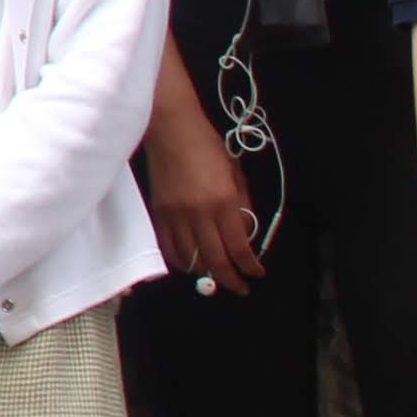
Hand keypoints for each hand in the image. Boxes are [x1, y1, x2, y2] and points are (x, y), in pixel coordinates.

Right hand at [145, 104, 265, 294]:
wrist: (171, 130)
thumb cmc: (208, 146)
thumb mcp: (236, 174)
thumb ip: (242, 206)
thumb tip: (244, 234)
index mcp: (224, 201)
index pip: (239, 247)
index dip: (250, 266)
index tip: (256, 273)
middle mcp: (200, 213)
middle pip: (216, 260)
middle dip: (231, 279)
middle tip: (239, 287)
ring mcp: (176, 215)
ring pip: (192, 258)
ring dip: (207, 272)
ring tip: (216, 274)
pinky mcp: (159, 214)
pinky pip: (169, 248)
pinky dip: (181, 261)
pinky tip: (191, 263)